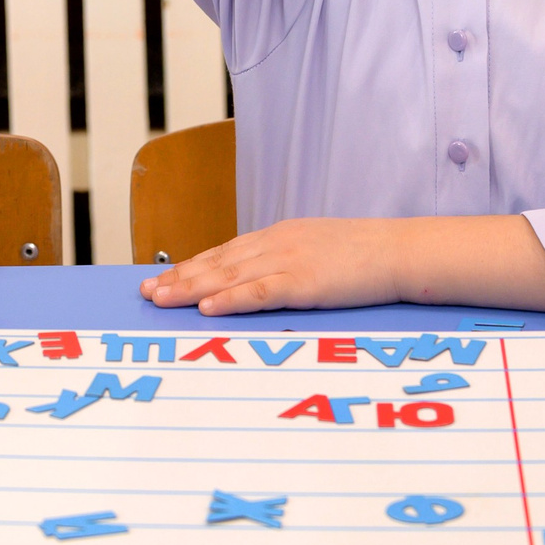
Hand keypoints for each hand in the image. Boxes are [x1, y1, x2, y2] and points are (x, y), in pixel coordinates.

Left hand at [140, 219, 403, 315]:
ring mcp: (287, 262)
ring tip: (161, 299)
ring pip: (228, 275)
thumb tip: (263, 278)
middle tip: (146, 291)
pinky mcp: (303, 283)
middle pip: (216, 262)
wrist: (398, 251)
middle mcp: (275, 244)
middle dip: (179, 278)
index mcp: (278, 236)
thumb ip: (288, 259)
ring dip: (191, 289)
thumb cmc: (364, 255)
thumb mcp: (318, 249)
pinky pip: (259, 292)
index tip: (164, 278)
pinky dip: (230, 299)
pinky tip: (207, 307)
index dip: (191, 267)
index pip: (224, 252)